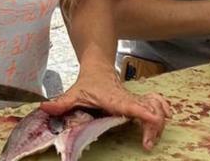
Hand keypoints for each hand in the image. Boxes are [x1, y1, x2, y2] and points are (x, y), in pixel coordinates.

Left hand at [39, 65, 169, 150]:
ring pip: (157, 106)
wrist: (98, 66)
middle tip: (147, 143)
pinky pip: (157, 104)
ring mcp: (136, 98)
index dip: (145, 114)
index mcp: (115, 99)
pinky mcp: (140, 100)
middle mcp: (129, 99)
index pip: (133, 106)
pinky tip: (166, 119)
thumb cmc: (88, 82)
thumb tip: (44, 108)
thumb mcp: (74, 93)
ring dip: (159, 121)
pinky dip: (163, 110)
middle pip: (150, 110)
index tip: (153, 123)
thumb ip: (61, 103)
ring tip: (152, 137)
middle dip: (153, 127)